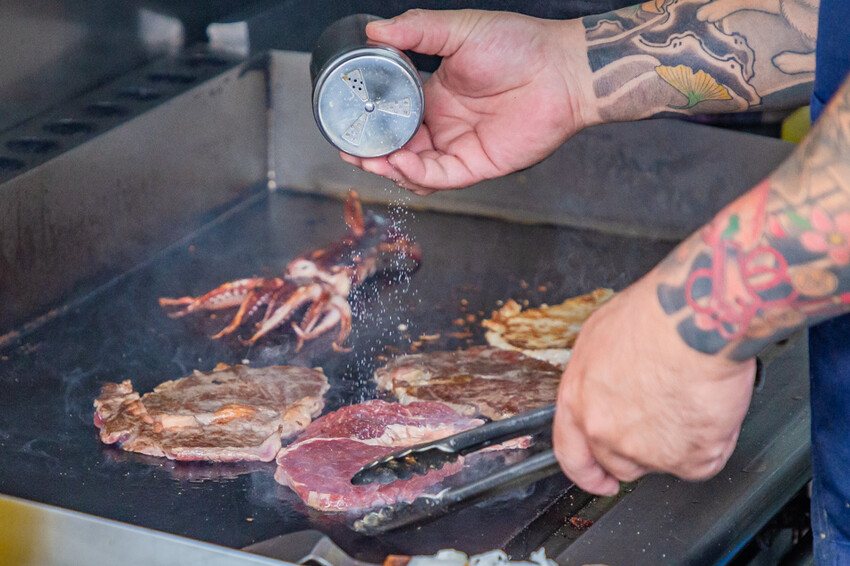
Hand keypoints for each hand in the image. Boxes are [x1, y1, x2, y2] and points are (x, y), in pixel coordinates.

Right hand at [340, 9, 597, 194]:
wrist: (562, 69)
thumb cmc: (519, 45)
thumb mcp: (459, 31)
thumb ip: (416, 31)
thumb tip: (373, 30)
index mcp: (434, 96)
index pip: (392, 117)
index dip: (368, 123)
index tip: (344, 119)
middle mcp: (443, 125)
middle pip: (397, 148)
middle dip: (370, 152)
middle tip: (348, 147)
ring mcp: (459, 147)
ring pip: (414, 169)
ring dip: (388, 167)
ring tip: (367, 157)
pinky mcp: (477, 166)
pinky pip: (440, 177)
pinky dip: (416, 174)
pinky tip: (399, 161)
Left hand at [553, 271, 755, 494]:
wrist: (694, 321)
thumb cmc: (653, 317)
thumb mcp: (599, 339)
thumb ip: (597, 378)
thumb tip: (606, 387)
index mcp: (577, 400)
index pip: (572, 454)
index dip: (587, 472)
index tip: (599, 479)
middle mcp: (604, 431)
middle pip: (618, 463)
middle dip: (639, 448)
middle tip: (661, 418)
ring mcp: (645, 450)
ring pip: (662, 461)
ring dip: (675, 441)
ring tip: (687, 397)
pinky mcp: (688, 460)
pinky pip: (700, 460)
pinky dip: (710, 439)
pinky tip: (707, 407)